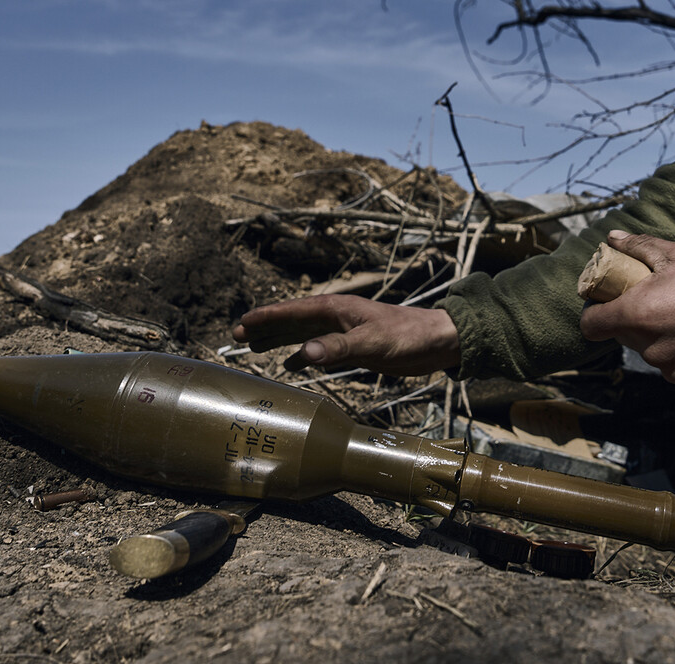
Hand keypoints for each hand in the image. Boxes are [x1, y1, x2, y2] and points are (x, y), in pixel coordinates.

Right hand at [231, 296, 461, 375]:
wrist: (439, 341)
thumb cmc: (409, 336)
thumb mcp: (373, 343)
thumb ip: (338, 348)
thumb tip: (301, 353)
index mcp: (337, 309)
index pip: (293, 311)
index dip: (266, 317)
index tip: (241, 324)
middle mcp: (337, 317)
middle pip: (292, 321)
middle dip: (265, 328)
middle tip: (236, 336)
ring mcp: (345, 331)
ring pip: (302, 334)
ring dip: (279, 340)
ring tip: (253, 348)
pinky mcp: (354, 346)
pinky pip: (319, 348)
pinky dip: (302, 355)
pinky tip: (291, 365)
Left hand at [579, 230, 674, 391]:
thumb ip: (640, 248)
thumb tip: (612, 239)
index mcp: (638, 315)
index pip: (592, 324)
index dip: (596, 311)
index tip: (610, 300)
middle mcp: (650, 349)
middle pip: (624, 335)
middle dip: (634, 318)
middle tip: (660, 298)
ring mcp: (672, 370)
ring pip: (651, 351)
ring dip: (660, 336)